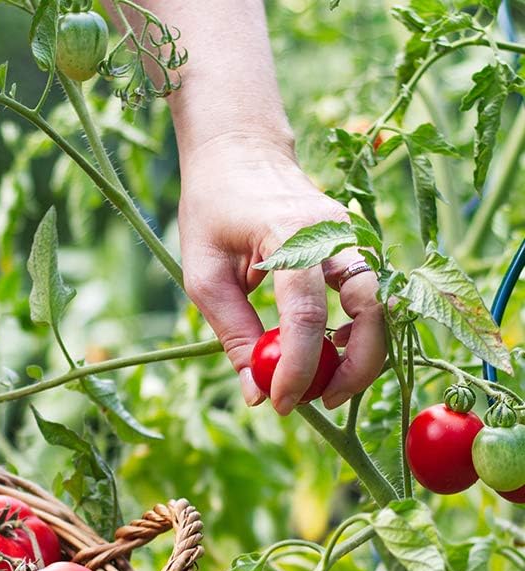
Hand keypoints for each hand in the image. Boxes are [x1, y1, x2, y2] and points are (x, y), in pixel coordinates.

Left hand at [176, 137, 384, 413]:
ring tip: (322, 387)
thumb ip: (232, 333)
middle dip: (354, 367)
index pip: (306, 313)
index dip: (298, 368)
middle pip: (371, 309)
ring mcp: (352, 236)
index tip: (280, 403)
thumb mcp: (203, 276)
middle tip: (319, 402)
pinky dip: (358, 335)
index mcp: (289, 234)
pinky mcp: (356, 247)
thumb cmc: (213, 211)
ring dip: (362, 355)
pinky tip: (329, 357)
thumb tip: (255, 393)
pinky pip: (372, 299)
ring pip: (383, 307)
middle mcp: (334, 232)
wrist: (240, 151)